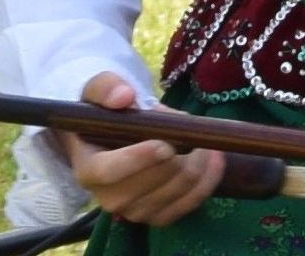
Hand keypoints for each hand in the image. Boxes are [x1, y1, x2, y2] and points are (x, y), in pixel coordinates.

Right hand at [60, 71, 226, 225]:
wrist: (112, 136)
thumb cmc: (104, 111)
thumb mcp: (98, 90)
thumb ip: (107, 88)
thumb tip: (124, 97)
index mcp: (89, 169)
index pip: (111, 172)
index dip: (139, 159)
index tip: (165, 143)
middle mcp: (110, 198)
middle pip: (154, 181)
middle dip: (179, 150)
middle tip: (187, 123)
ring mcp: (135, 211)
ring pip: (178, 188)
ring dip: (197, 160)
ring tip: (200, 135)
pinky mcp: (158, 216)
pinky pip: (190, 203)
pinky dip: (207, 179)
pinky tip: (215, 157)